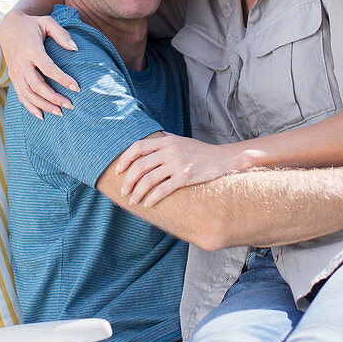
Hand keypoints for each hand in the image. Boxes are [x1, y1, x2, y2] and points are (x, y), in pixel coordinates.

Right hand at [0, 9, 78, 119]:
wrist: (8, 27)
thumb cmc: (32, 24)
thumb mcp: (47, 22)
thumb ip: (62, 34)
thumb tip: (75, 49)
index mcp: (31, 48)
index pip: (47, 68)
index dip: (62, 79)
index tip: (77, 87)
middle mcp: (21, 62)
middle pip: (36, 85)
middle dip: (54, 98)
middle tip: (70, 105)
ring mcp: (15, 70)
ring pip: (27, 93)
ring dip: (43, 105)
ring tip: (60, 113)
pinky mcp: (12, 76)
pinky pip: (20, 95)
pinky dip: (29, 107)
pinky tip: (41, 115)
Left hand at [117, 134, 241, 206]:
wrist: (223, 159)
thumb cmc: (201, 152)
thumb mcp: (183, 140)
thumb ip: (168, 139)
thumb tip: (156, 137)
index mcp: (167, 141)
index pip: (138, 146)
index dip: (125, 159)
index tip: (118, 171)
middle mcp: (171, 150)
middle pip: (140, 165)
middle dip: (128, 180)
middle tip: (124, 191)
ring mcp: (178, 163)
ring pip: (149, 179)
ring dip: (137, 192)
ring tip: (133, 201)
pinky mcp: (185, 177)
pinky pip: (163, 189)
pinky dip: (152, 198)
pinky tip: (148, 204)